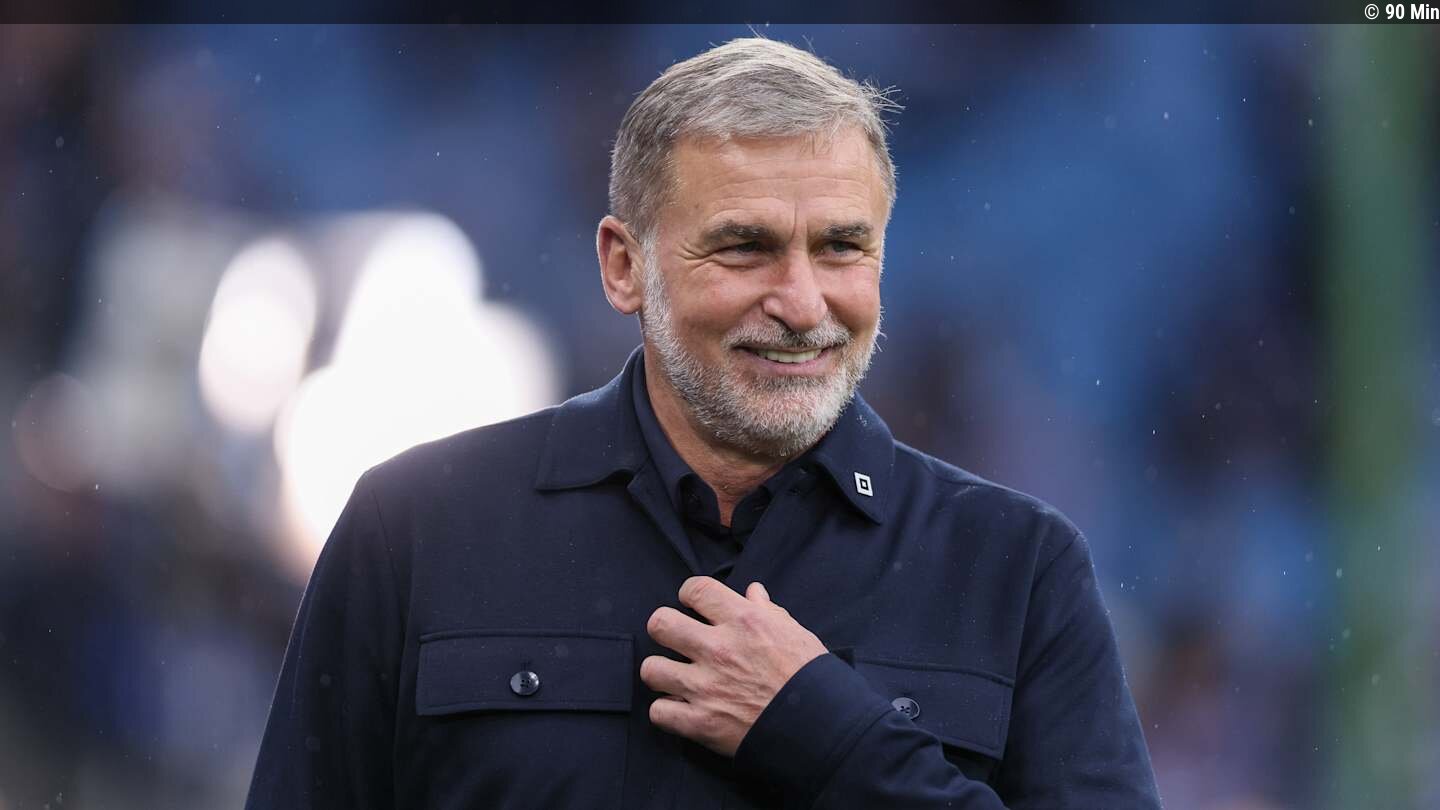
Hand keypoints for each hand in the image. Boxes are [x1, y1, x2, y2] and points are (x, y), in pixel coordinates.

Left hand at [640, 576, 828, 756]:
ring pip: (651, 669)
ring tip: (676, 677)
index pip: (695, 589)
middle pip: (660, 623)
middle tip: (677, 639)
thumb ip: (769, 611)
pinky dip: (667, 712)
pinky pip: (658, 712)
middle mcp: (718, 649)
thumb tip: (753, 593)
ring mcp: (705, 687)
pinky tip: (681, 709)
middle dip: (665, 629)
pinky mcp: (701, 722)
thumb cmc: (812, 677)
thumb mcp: (796, 634)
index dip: (688, 594)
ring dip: (662, 672)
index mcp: (744, 621)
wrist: (822, 727)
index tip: (692, 604)